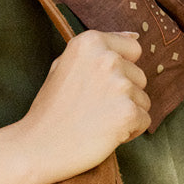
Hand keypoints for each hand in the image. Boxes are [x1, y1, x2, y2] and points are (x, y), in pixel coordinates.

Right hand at [17, 30, 149, 183]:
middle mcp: (107, 58)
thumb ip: (97, 49)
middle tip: (93, 108)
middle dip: (123, 94)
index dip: (119, 71)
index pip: (132, 49)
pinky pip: (144, 121)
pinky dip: (129, 131)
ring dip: (125, 113)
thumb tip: (134, 36)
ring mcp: (119, 85)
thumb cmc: (51, 109)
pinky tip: (104, 133)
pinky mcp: (128, 111)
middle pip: (139, 76)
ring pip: (143, 100)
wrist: (39, 146)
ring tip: (97, 121)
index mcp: (90, 42)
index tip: (98, 86)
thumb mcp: (64, 65)